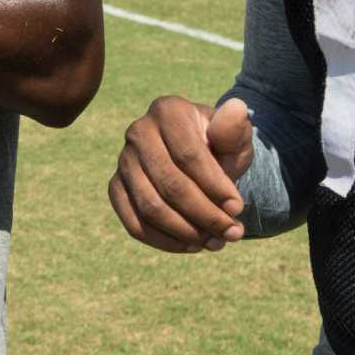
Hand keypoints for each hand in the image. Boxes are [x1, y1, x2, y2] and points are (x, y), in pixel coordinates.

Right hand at [109, 96, 253, 253]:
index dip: (215, 186)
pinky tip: (191, 245)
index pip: (189, 155)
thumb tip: (237, 109)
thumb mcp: (235, 137)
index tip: (238, 208)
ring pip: (151, 207)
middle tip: (232, 233)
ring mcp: (123, 161)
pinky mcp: (115, 187)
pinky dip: (164, 241)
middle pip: (170, 184)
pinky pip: (134, 223)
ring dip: (186, 232)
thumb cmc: (219, 147)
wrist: (198, 159)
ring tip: (215, 242)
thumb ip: (236, 128)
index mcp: (168, 110)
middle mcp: (138, 131)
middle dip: (205, 214)